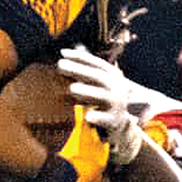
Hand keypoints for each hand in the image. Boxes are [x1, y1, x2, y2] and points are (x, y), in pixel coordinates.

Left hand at [56, 45, 153, 164]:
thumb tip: (64, 54)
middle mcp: (117, 88)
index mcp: (113, 76)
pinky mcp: (115, 122)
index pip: (96, 63)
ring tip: (72, 89)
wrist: (122, 128)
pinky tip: (87, 117)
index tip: (62, 53)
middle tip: (60, 65)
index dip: (80, 57)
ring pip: (102, 97)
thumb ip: (85, 72)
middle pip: (98, 77)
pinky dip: (97, 117)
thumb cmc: (103, 103)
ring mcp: (117, 105)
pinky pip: (106, 120)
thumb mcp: (98, 85)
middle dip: (79, 70)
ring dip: (87, 91)